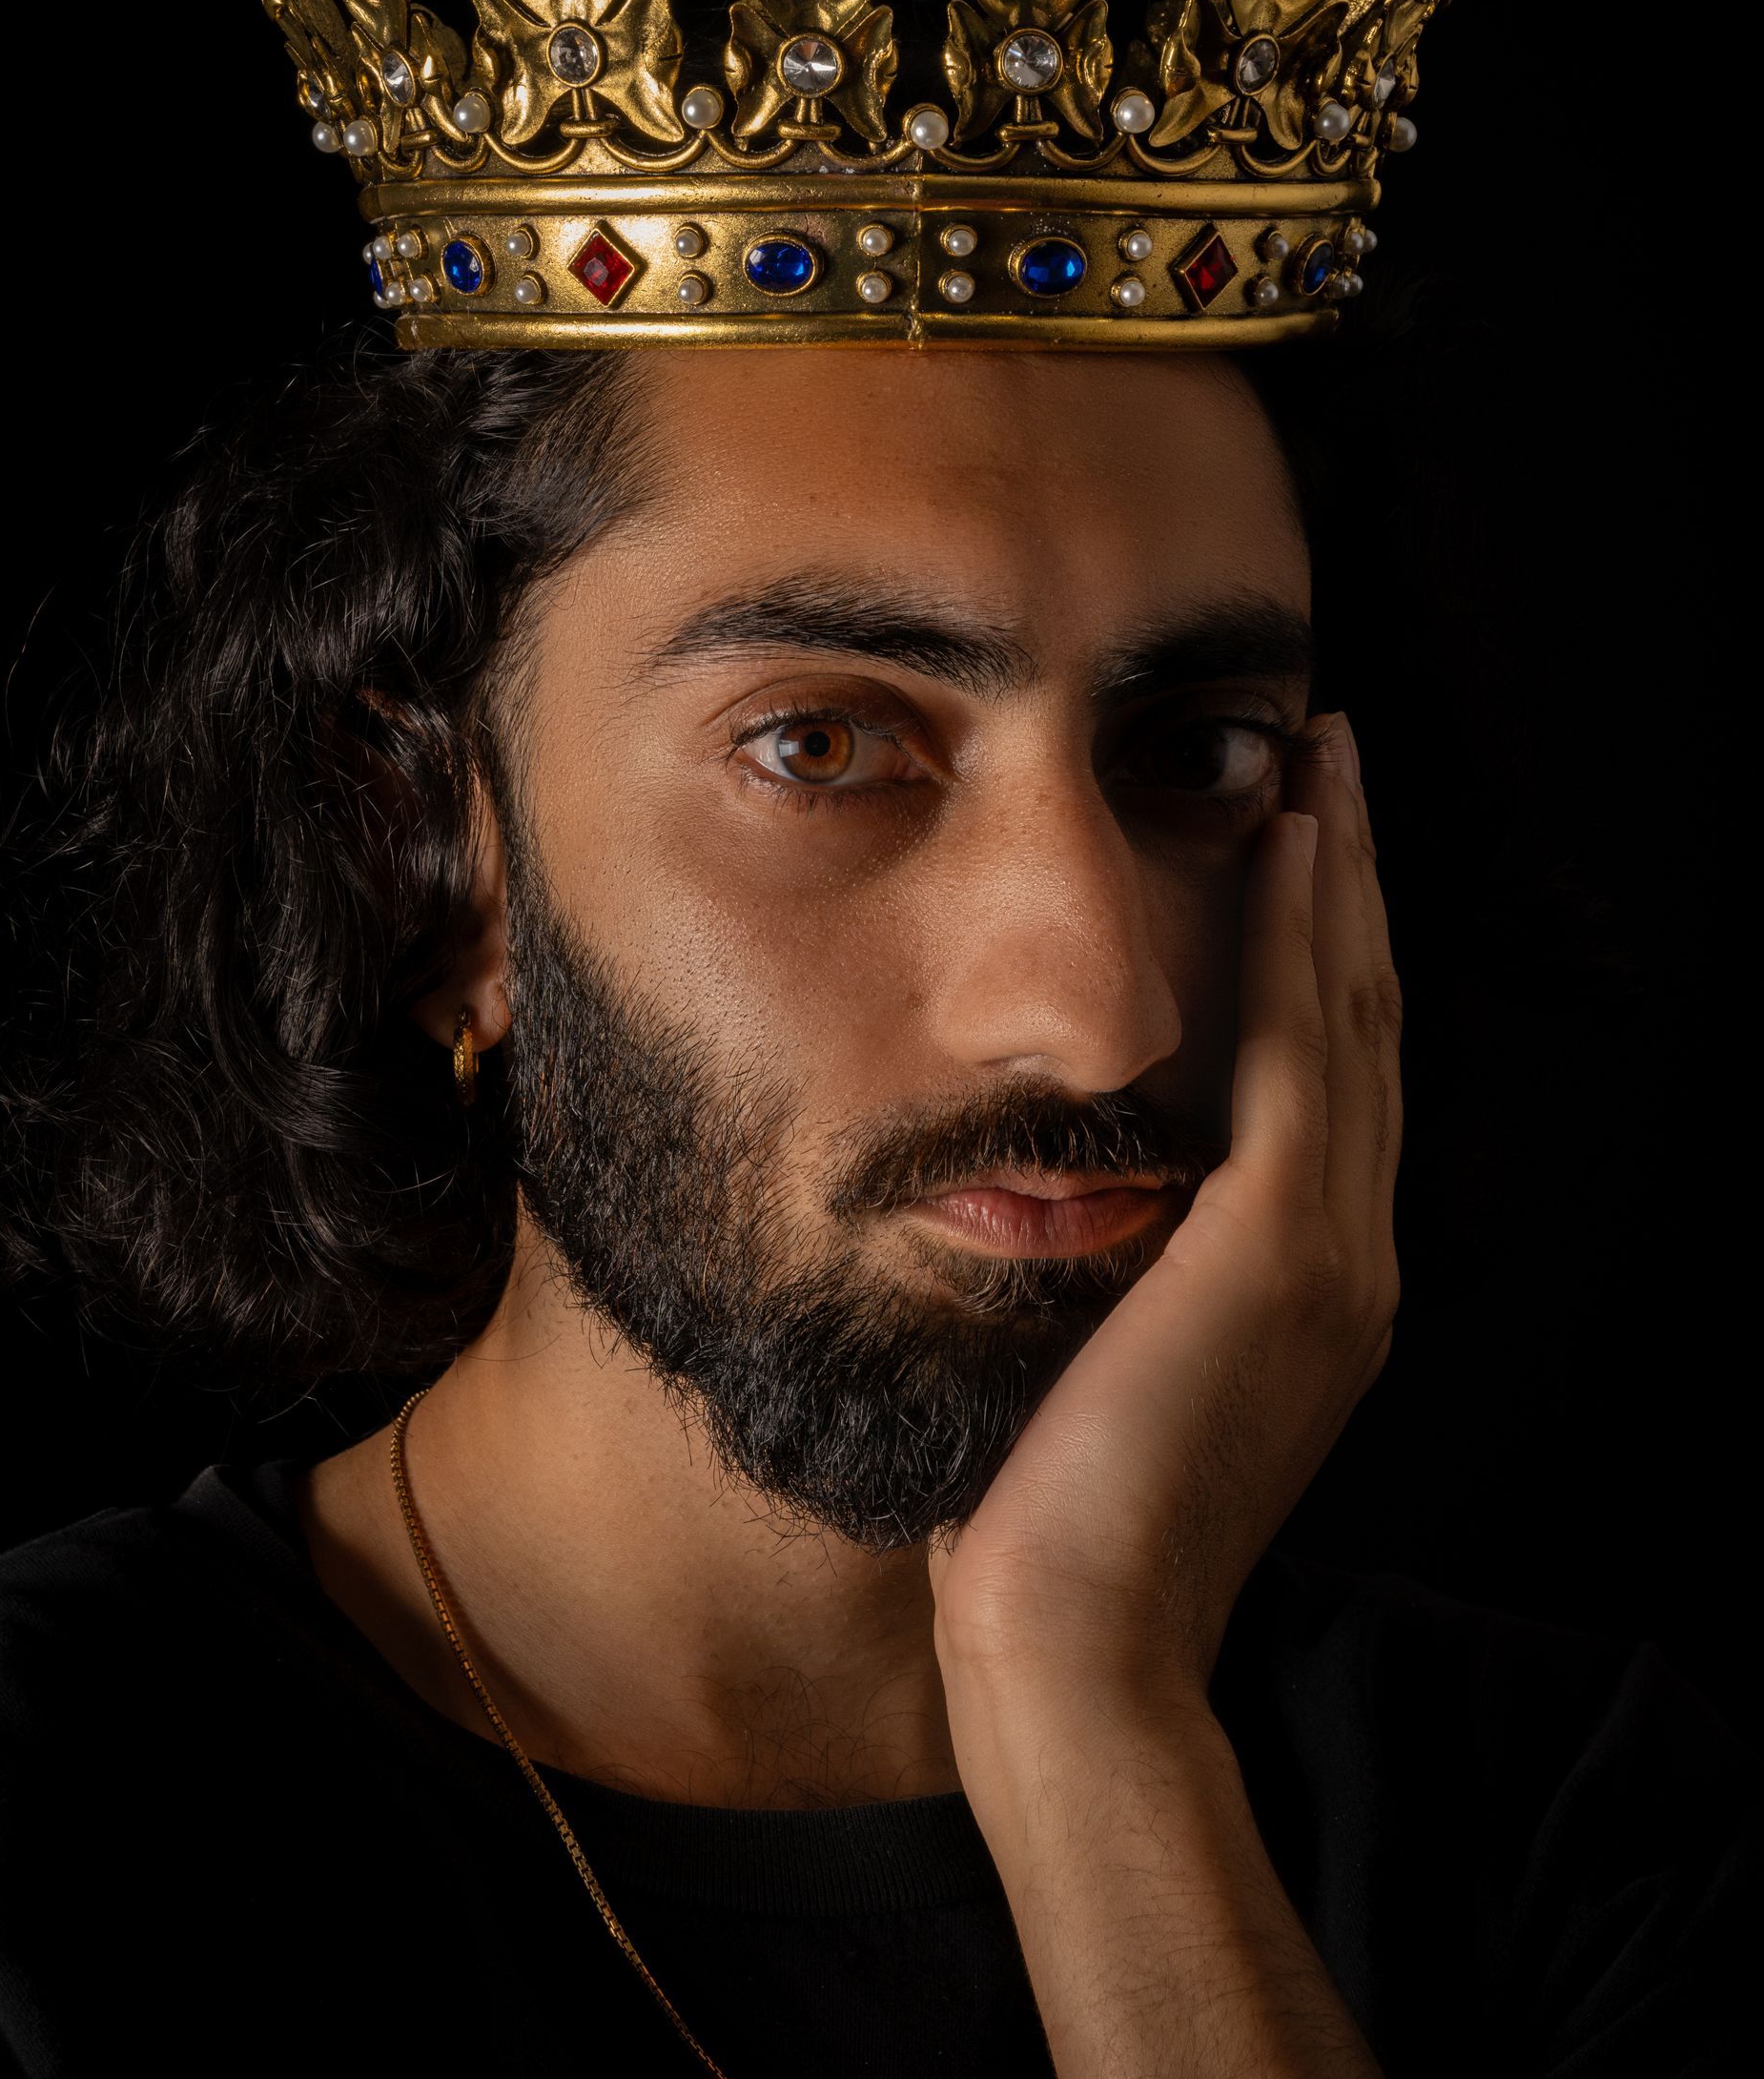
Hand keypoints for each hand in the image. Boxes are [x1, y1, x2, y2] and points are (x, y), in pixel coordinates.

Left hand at [929, 712, 1401, 1709]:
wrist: (1072, 1653)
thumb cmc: (1046, 1525)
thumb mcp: (1096, 1364)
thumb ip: (1114, 1268)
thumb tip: (1051, 1187)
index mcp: (1311, 1291)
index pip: (1333, 1081)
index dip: (1326, 954)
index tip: (1294, 842)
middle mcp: (1349, 1261)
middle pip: (1366, 1024)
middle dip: (1349, 885)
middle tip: (1331, 759)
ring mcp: (1332, 1255)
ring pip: (1354, 1014)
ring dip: (1338, 877)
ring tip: (1322, 761)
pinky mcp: (1285, 1249)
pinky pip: (1310, 1051)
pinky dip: (1307, 938)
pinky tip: (1288, 842)